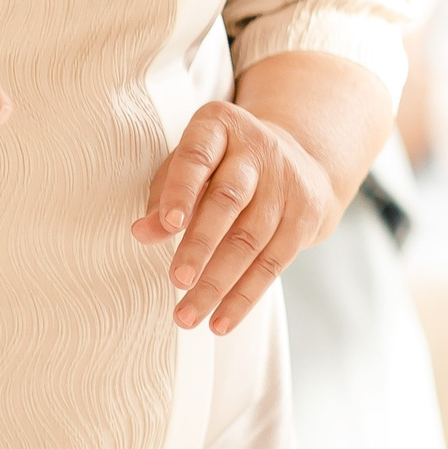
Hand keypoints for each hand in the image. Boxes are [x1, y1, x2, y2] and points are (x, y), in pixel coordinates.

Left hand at [134, 99, 338, 334]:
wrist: (299, 159)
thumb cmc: (221, 166)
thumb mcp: (190, 166)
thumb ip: (164, 195)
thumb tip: (142, 232)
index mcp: (220, 127)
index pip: (197, 157)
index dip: (181, 190)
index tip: (166, 227)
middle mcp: (259, 149)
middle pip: (229, 199)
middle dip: (202, 243)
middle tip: (177, 280)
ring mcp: (287, 182)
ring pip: (252, 237)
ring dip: (219, 282)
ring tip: (187, 315)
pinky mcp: (305, 216)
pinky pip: (274, 262)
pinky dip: (245, 296)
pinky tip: (221, 322)